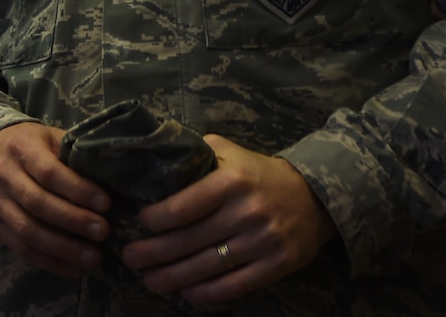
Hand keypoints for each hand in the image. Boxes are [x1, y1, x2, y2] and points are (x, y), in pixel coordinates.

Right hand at [0, 122, 110, 277]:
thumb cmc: (28, 145)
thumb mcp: (48, 138)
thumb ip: (72, 156)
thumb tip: (111, 182)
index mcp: (20, 148)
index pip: (48, 172)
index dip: (77, 189)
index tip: (105, 203)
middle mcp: (2, 175)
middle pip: (37, 203)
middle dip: (73, 221)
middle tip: (103, 232)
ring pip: (28, 231)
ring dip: (63, 249)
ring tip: (93, 258)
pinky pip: (22, 249)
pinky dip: (50, 263)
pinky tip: (75, 269)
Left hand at [120, 134, 335, 304]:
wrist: (315, 197)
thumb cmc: (259, 173)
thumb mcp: (229, 152)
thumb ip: (196, 154)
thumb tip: (154, 155)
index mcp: (231, 181)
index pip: (184, 206)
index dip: (156, 219)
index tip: (140, 223)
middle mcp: (246, 212)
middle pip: (191, 240)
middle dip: (155, 252)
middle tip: (130, 258)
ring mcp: (263, 241)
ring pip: (209, 266)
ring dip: (174, 277)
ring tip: (150, 280)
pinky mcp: (276, 265)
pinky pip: (236, 285)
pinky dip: (208, 293)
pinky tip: (187, 293)